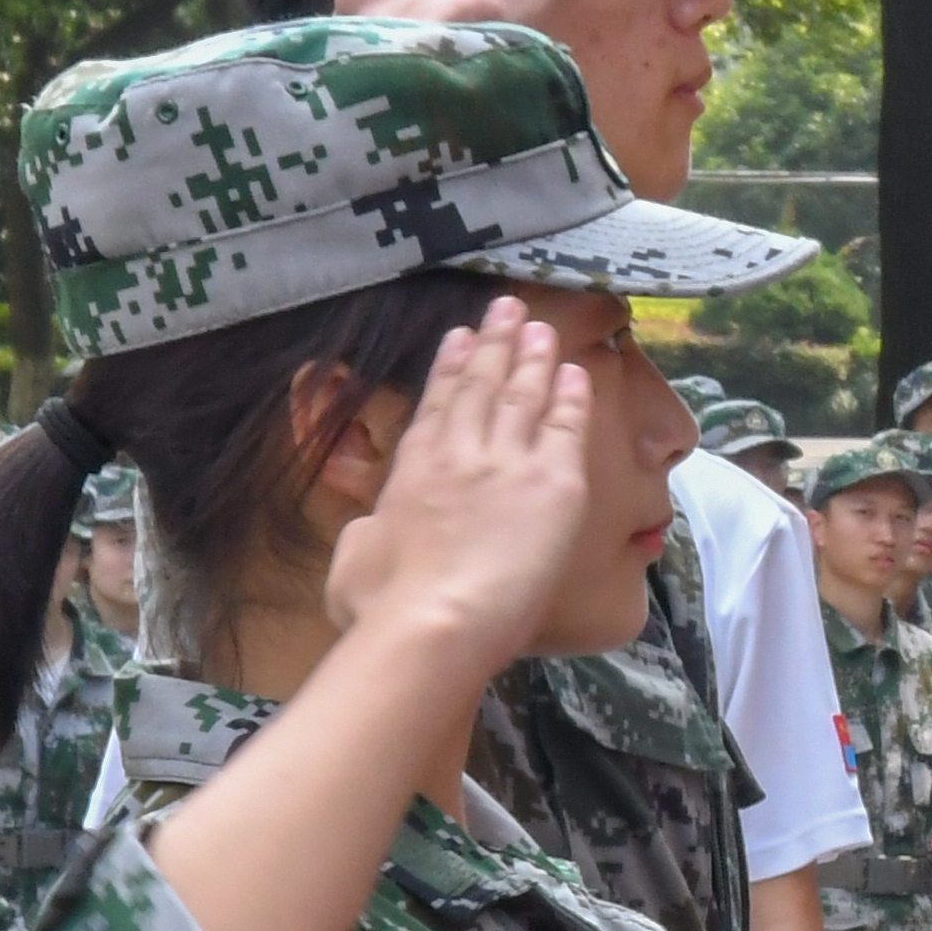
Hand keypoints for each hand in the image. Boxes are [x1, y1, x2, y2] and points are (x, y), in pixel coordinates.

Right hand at [322, 303, 592, 679]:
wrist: (432, 622)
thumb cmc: (382, 606)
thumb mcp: (354, 562)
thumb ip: (366, 537)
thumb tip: (367, 531)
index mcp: (411, 470)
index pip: (436, 406)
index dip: (451, 368)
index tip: (462, 336)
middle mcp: (460, 453)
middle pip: (482, 387)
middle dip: (496, 343)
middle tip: (508, 308)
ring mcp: (508, 463)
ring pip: (523, 396)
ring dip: (533, 357)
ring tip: (542, 327)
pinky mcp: (553, 484)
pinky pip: (566, 429)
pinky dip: (571, 398)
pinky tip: (577, 374)